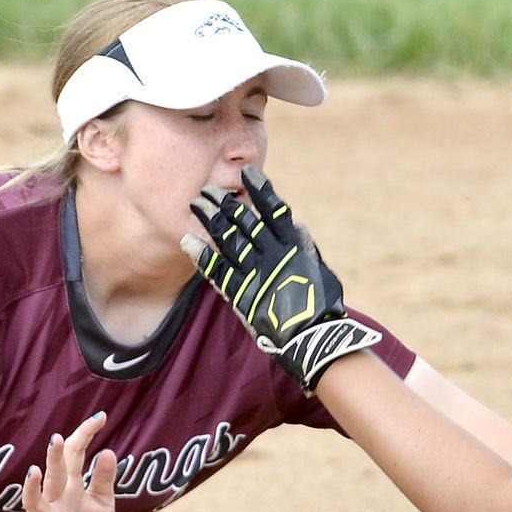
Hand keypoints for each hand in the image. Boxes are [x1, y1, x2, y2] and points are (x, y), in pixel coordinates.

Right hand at [20, 413, 118, 511]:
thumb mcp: (102, 504)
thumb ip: (104, 480)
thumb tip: (108, 451)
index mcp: (71, 487)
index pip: (74, 456)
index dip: (84, 436)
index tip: (100, 417)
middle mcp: (57, 501)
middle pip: (54, 474)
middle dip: (54, 457)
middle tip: (58, 437)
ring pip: (35, 502)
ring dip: (33, 488)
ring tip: (36, 471)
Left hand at [181, 164, 381, 392]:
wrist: (310, 338)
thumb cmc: (323, 306)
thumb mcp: (321, 272)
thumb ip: (307, 248)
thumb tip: (296, 226)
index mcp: (293, 247)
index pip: (274, 210)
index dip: (260, 190)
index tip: (247, 173)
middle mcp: (270, 254)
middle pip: (243, 221)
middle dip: (225, 203)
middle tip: (208, 190)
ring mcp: (253, 273)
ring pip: (227, 240)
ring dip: (210, 220)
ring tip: (196, 205)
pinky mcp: (240, 294)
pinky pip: (216, 271)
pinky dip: (202, 255)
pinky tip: (188, 241)